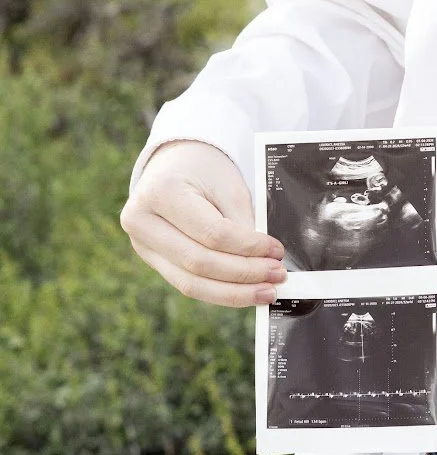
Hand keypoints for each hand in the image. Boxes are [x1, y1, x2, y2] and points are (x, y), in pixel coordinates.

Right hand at [119, 140, 286, 307]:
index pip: (212, 233)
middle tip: (277, 275)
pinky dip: (219, 291)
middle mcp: (142, 222)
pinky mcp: (151, 259)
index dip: (248, 248)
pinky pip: (187, 283)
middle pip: (198, 263)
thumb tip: (263, 262)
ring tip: (265, 291)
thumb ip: (242, 223)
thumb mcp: (228, 184)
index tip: (276, 251)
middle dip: (243, 274)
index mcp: (161, 193)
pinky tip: (245, 292)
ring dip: (233, 293)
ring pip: (190, 283)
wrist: (176, 162)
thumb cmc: (204, 169)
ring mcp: (141, 244)